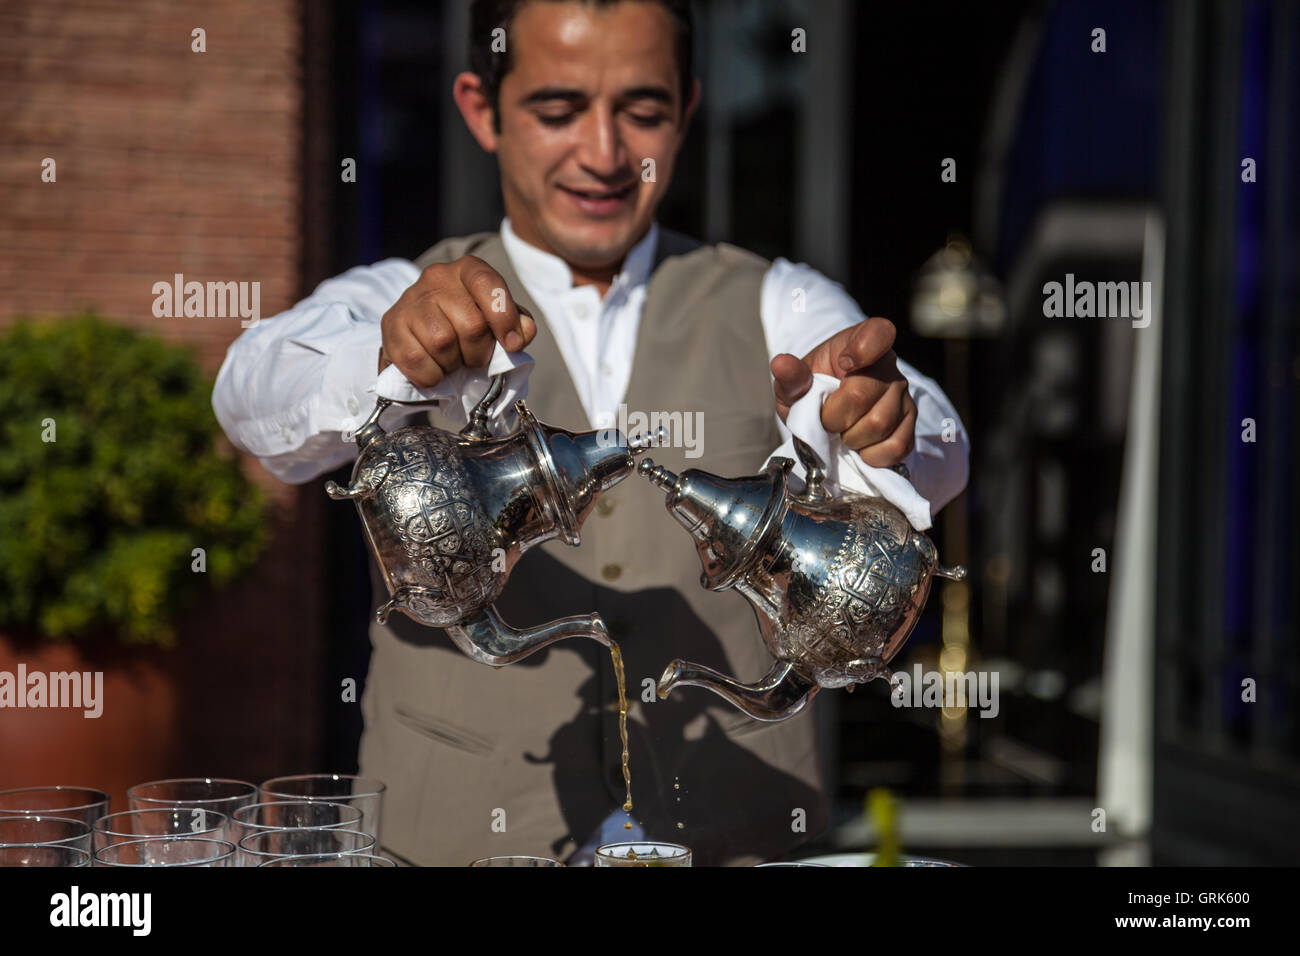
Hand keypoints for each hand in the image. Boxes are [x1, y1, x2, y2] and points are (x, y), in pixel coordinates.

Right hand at [379, 255, 536, 385]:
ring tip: (452, 362)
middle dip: (479, 352)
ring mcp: (410, 299)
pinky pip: (416, 359)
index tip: (512, 344)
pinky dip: (431, 375)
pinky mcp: (391, 323)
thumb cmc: (466, 326)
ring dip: (453, 364)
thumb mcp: (498, 321)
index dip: (504, 319)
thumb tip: (524, 332)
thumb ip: (517, 324)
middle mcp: (437, 276)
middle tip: (473, 358)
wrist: (422, 337)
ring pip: (442, 342)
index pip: (488, 285)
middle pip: (471, 324)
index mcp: (468, 269)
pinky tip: (435, 372)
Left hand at [770, 317, 916, 467]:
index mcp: (860, 342)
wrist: (829, 413)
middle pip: (861, 395)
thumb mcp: (793, 385)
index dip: (864, 348)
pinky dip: (872, 456)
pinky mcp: (910, 423)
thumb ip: (790, 377)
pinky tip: (861, 448)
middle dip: (833, 418)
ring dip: (851, 439)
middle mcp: (888, 365)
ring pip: (880, 424)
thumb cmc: (812, 392)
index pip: (878, 333)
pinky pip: (897, 446)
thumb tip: (781, 364)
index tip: (844, 363)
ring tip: (842, 433)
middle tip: (825, 421)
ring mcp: (903, 394)